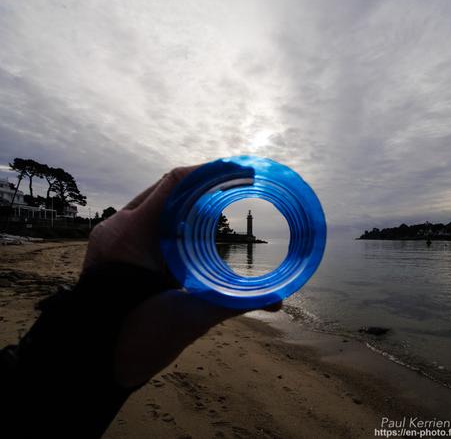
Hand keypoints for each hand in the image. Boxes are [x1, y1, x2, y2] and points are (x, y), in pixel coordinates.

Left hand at [82, 165, 281, 388]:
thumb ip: (232, 302)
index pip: (175, 183)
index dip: (210, 171)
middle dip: (203, 185)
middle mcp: (119, 227)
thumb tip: (276, 300)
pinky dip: (173, 218)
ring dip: (188, 200)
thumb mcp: (187, 319)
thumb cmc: (136, 342)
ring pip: (156, 202)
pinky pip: (147, 219)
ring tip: (219, 203)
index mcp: (134, 236)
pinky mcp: (114, 245)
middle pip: (167, 190)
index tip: (239, 169)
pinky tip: (193, 228)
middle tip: (235, 187)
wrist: (93, 362)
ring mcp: (113, 235)